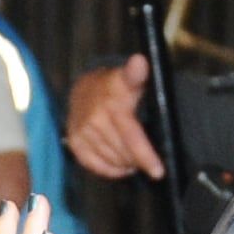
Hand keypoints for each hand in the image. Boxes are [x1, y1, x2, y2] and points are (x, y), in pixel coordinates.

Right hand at [67, 55, 165, 182]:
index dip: (145, 156)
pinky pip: (95, 165)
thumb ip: (135, 74)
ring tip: (135, 160)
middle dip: (139, 160)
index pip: (131, 136)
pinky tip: (121, 166)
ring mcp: (83, 132)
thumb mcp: (127, 78)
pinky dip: (110, 169)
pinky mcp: (75, 143)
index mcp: (113, 104)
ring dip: (126, 164)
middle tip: (150, 161)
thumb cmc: (114, 87)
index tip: (158, 171)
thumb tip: (140, 62)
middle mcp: (95, 119)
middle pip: (124, 153)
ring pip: (111, 160)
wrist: (84, 88)